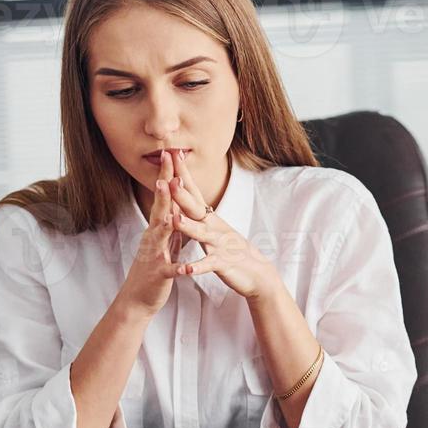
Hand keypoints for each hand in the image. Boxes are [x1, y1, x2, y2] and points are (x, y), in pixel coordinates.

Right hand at [116, 149, 186, 319]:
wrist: (137, 298)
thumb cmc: (153, 269)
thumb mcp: (163, 240)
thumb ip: (170, 223)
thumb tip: (176, 202)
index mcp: (158, 228)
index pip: (164, 197)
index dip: (168, 175)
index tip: (171, 153)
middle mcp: (153, 237)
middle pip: (160, 207)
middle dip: (165, 185)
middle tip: (167, 163)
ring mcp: (155, 255)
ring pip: (161, 235)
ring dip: (166, 221)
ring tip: (172, 209)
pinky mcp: (160, 275)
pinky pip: (170, 271)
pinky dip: (178, 269)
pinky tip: (186, 268)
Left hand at [166, 149, 277, 300]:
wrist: (258, 273)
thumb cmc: (233, 250)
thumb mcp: (215, 228)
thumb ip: (200, 214)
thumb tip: (184, 195)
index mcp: (210, 218)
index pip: (194, 191)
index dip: (182, 173)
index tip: (171, 153)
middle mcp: (215, 227)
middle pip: (196, 208)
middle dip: (182, 194)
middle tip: (170, 178)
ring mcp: (220, 244)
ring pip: (202, 234)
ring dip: (188, 226)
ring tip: (174, 219)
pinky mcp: (223, 264)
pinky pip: (209, 265)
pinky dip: (197, 267)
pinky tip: (187, 270)